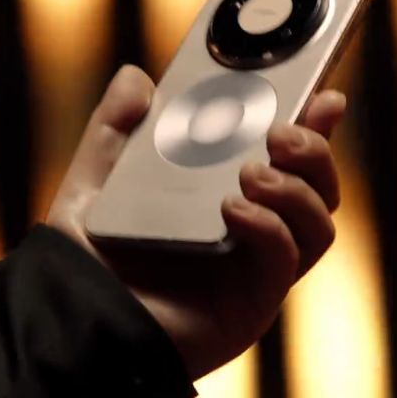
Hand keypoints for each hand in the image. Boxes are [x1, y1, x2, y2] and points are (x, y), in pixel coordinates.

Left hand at [46, 65, 347, 380]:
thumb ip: (114, 129)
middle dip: (315, 149)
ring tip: (253, 173)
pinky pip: (288, 257)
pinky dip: (270, 226)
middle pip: (319, 185)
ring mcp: (257, 267)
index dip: (313, 123)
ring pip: (319, 222)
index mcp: (225, 194)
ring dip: (298, 188)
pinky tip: (233, 211)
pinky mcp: (254, 301)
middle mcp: (253, 230)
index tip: (323, 93)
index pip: (286, 155)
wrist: (73, 320)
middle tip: (282, 131)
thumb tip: (135, 77)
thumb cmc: (85, 258)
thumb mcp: (95, 181)